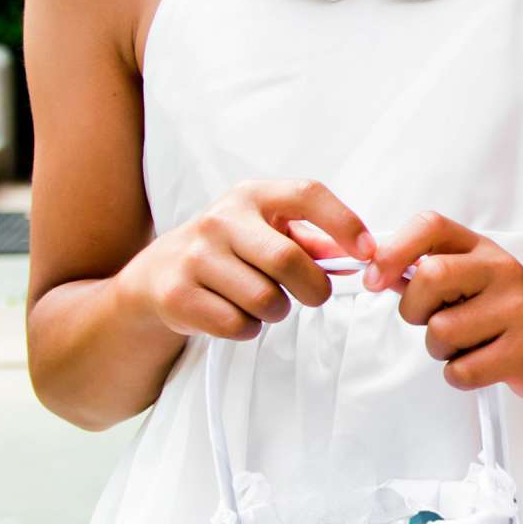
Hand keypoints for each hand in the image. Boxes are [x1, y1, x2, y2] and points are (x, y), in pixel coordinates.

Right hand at [124, 178, 366, 341]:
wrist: (156, 276)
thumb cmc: (227, 251)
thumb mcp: (263, 230)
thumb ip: (310, 239)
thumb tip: (360, 253)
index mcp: (251, 195)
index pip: (307, 194)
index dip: (344, 223)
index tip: (367, 251)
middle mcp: (221, 219)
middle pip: (289, 260)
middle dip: (313, 288)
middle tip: (311, 294)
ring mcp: (196, 256)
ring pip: (266, 300)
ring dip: (276, 311)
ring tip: (261, 301)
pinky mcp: (178, 294)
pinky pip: (239, 325)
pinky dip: (248, 329)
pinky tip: (234, 313)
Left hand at [362, 211, 522, 398]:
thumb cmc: (513, 309)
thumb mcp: (477, 276)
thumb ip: (430, 270)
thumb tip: (377, 271)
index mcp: (483, 249)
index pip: (431, 226)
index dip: (393, 249)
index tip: (375, 278)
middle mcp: (502, 271)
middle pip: (431, 278)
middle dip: (414, 309)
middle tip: (430, 320)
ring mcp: (517, 311)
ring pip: (441, 332)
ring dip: (440, 349)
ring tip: (466, 345)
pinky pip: (461, 371)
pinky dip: (459, 374)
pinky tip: (482, 364)